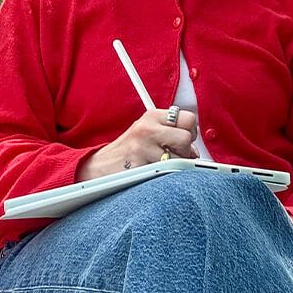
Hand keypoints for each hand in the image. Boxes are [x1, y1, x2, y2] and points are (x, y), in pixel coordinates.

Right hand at [76, 108, 198, 180]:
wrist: (98, 167)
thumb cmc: (127, 151)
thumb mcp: (147, 132)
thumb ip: (170, 134)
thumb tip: (194, 151)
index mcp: (152, 116)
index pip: (188, 118)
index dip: (191, 133)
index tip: (184, 141)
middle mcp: (147, 128)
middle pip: (185, 137)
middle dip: (185, 151)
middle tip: (174, 156)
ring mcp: (142, 146)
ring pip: (178, 158)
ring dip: (174, 166)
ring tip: (160, 166)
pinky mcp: (139, 165)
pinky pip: (165, 173)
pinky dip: (163, 176)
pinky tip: (151, 174)